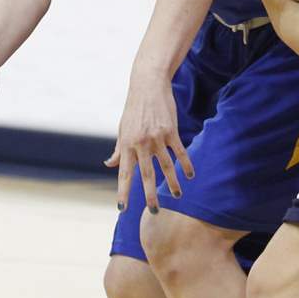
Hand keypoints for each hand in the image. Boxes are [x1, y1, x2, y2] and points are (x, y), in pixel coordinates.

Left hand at [105, 71, 193, 213]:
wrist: (148, 86)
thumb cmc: (133, 108)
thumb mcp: (122, 128)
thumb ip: (118, 149)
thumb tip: (109, 164)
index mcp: (126, 145)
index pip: (123, 174)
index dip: (123, 192)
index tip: (122, 208)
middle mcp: (141, 143)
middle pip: (146, 174)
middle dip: (150, 195)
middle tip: (154, 211)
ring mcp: (157, 137)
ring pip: (166, 165)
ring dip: (172, 183)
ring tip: (177, 196)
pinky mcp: (171, 131)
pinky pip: (179, 151)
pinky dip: (186, 164)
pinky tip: (190, 174)